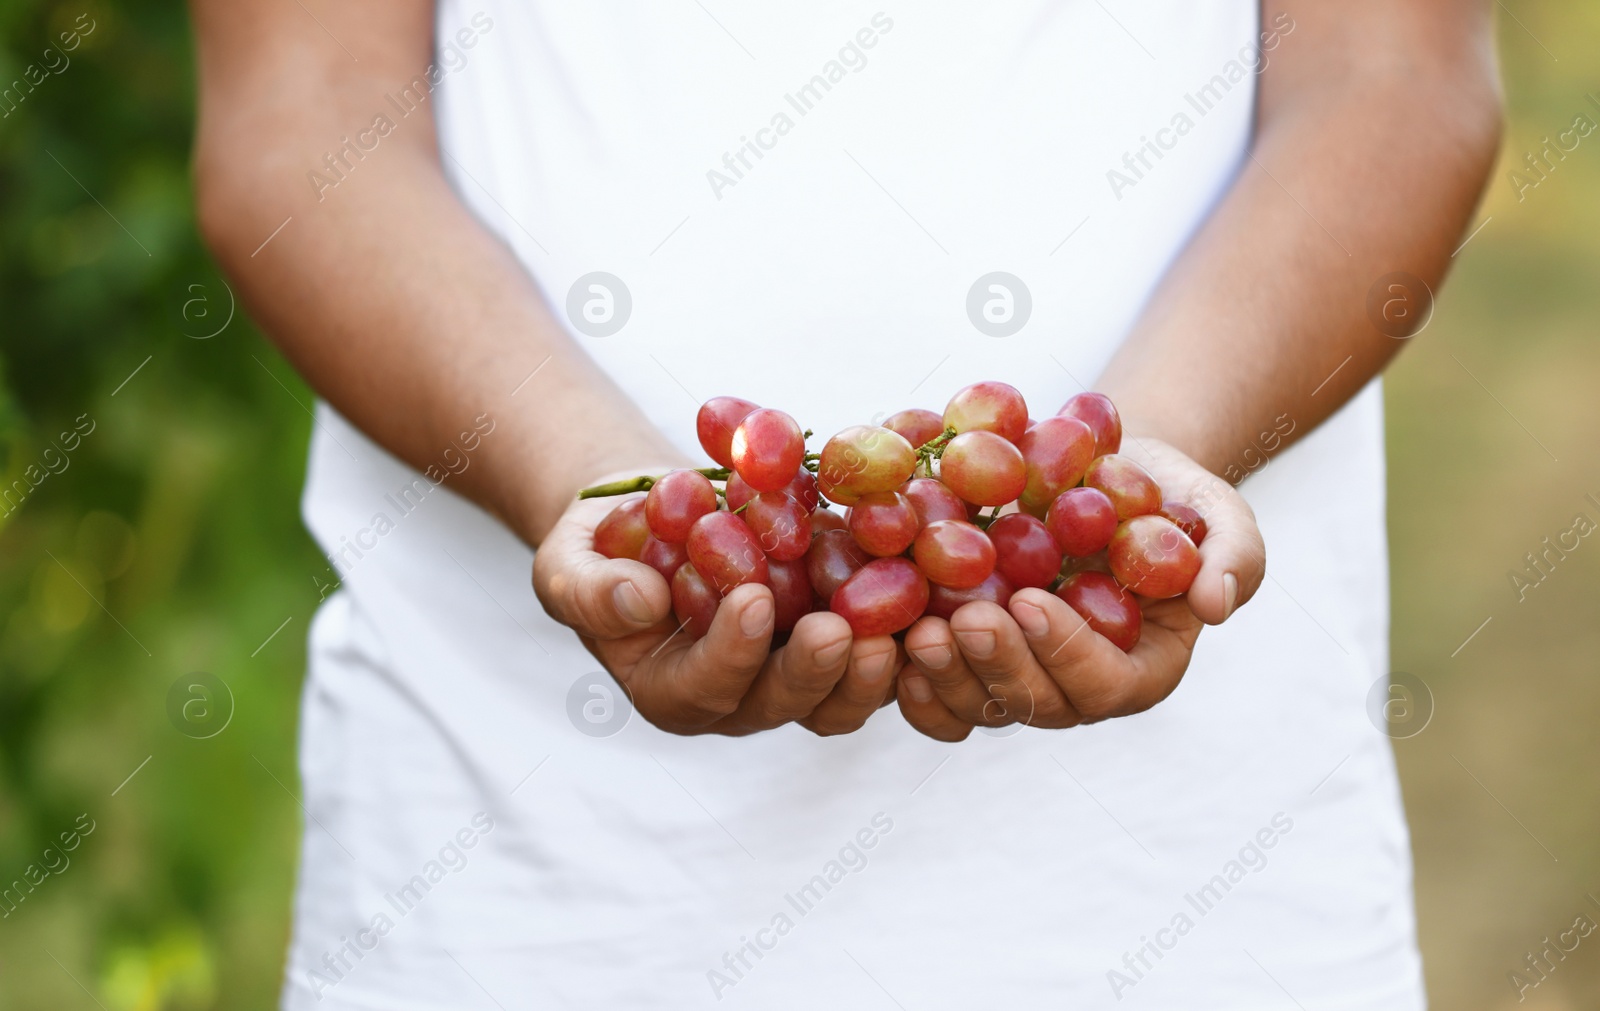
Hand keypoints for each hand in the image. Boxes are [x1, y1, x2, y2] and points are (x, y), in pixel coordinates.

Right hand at [533, 478, 901, 735]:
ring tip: (900, 621)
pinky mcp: (841, 638)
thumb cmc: (603, 547)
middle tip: (843, 629)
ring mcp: (798, 673)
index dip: (733, 651)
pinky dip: (904, 625)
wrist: (659, 516)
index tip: (753, 598)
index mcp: (674, 691)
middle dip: (817, 673)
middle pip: (789, 706)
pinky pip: (879, 645)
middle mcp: (742, 698)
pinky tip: (927, 584)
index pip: (707, 686)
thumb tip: (639, 601)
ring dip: (874, 666)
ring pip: (846, 694)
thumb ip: (590, 591)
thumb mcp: (569, 563)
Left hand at [894, 437, 1265, 740]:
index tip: (1032, 599)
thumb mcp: (1218, 514)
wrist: (1099, 477)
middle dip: (998, 667)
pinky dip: (913, 683)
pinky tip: (888, 644)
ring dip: (947, 677)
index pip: (1106, 683)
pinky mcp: (969, 662)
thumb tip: (1217, 602)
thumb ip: (1235, 555)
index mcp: (1140, 669)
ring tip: (919, 630)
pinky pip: (937, 696)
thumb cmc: (1166, 498)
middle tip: (965, 618)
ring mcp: (1018, 680)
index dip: (1068, 650)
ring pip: (979, 708)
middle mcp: (1075, 689)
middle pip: (1036, 705)